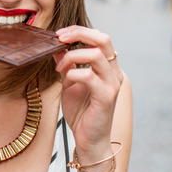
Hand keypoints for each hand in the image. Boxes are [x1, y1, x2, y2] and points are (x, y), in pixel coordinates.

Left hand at [53, 26, 122, 160]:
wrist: (89, 140)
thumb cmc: (81, 113)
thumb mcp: (70, 83)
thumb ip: (67, 65)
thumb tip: (57, 46)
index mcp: (108, 67)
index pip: (100, 38)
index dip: (80, 31)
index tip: (60, 34)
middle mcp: (114, 72)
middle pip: (104, 39)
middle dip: (79, 33)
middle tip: (60, 38)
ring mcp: (112, 84)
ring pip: (97, 54)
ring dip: (73, 55)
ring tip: (59, 67)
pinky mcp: (107, 96)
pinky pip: (90, 76)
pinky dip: (74, 73)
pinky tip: (66, 79)